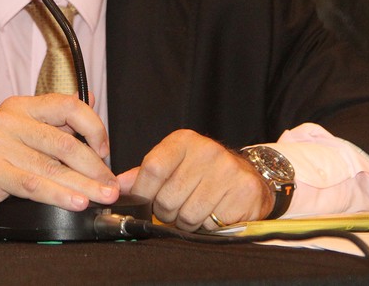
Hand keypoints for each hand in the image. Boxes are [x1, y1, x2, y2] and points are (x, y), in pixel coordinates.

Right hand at [0, 94, 118, 224]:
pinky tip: (75, 202)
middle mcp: (9, 120)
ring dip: (82, 185)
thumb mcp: (24, 133)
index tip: (106, 150)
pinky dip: (58, 195)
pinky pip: (32, 185)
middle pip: (64, 142)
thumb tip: (91, 99)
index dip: (93, 126)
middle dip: (94, 167)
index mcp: (22, 106)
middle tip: (112, 186)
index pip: (67, 105)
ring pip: (51, 167)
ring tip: (101, 196)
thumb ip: (56, 119)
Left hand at [117, 129, 271, 230]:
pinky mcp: (244, 191)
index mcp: (184, 141)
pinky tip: (215, 214)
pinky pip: (212, 224)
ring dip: (188, 222)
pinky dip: (209, 227)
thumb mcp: (174, 164)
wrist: (249, 176)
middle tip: (178, 207)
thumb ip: (145, 175)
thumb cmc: (203, 172)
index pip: (153, 168)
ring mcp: (228, 171)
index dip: (143, 192)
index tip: (144, 202)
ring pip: (188, 215)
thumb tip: (119, 185)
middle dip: (167, 212)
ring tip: (197, 210)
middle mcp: (207, 151)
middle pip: (167, 198)